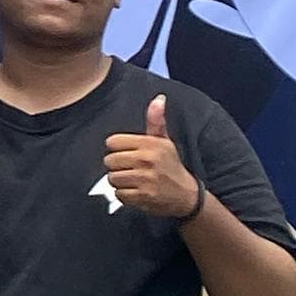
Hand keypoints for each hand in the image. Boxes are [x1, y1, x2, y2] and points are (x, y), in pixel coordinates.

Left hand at [104, 97, 201, 221]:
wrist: (186, 195)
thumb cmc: (171, 165)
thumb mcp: (164, 141)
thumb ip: (156, 120)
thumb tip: (159, 98)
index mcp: (150, 144)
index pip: (112, 142)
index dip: (117, 148)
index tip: (128, 153)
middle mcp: (147, 160)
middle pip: (109, 161)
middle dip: (117, 166)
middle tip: (131, 168)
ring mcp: (145, 179)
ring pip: (112, 178)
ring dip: (120, 181)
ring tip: (134, 180)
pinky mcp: (143, 196)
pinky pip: (119, 194)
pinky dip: (125, 195)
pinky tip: (137, 191)